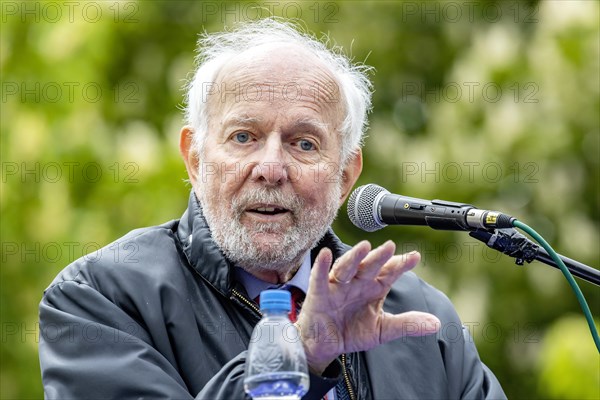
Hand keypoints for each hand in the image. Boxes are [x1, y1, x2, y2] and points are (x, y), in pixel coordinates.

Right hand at [296, 240, 440, 374]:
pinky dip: (322, 265)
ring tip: (364, 247)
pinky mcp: (319, 293)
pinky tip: (326, 255)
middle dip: (379, 257)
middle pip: (369, 266)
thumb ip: (408, 324)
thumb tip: (436, 323)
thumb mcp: (383, 330)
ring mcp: (338, 286)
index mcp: (374, 288)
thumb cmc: (352, 331)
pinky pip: (320, 277)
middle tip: (390, 247)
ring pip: (347, 268)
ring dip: (354, 257)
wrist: (325, 345)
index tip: (415, 257)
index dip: (401, 264)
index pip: (389, 272)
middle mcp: (357, 283)